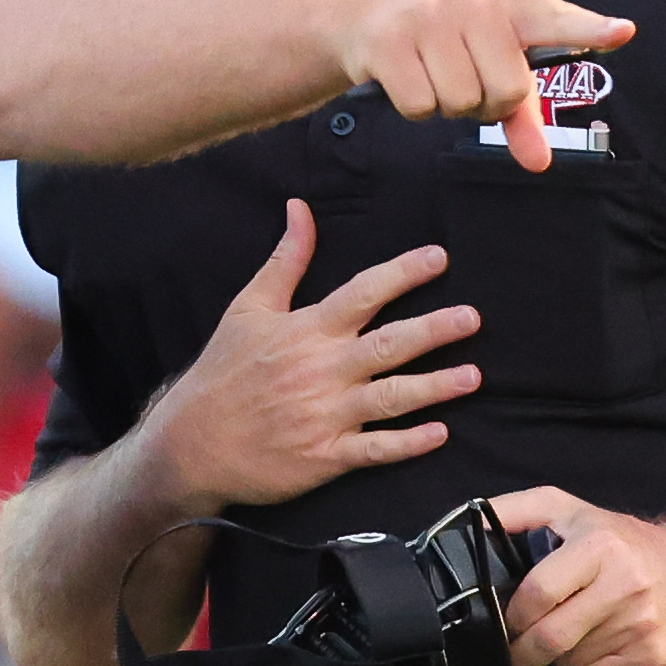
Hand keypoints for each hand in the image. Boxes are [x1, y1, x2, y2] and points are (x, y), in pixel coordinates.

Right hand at [141, 200, 482, 510]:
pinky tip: (440, 433)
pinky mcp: (325, 457)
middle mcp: (322, 370)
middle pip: (388, 344)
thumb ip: (284, 260)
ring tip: (473, 376)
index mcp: (306, 330)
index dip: (403, 273)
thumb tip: (300, 208)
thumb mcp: (248, 308)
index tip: (439, 258)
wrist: (191, 443)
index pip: (363, 293)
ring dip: (435, 386)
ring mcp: (326, 415)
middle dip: (434, 329)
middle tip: (473, 317)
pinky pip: (375, 450)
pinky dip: (408, 444)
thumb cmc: (223, 372)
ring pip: (391, 397)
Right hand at [337, 0, 633, 171]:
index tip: (623, 33)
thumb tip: (539, 164)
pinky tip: (408, 79)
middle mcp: (474, 2)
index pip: (558, 20)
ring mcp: (429, 18)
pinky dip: (416, 108)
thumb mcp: (488, 59)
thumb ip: (523, 112)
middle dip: (487, 103)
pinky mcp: (391, 41)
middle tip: (467, 80)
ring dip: (450, 106)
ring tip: (436, 75)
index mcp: (511, 2)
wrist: (366, 13)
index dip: (591, 29)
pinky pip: (422, 107)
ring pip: (462, 103)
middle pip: (507, 91)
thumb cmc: (446, 39)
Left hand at [492, 488, 665, 665]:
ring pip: (571, 662)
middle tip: (518, 645)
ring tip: (566, 634)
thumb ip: (516, 511)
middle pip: (551, 637)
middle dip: (524, 649)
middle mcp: (628, 586)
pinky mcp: (656, 659)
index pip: (538, 592)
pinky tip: (596, 645)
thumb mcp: (569, 510)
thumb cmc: (621, 542)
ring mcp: (644, 626)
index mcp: (601, 546)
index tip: (507, 618)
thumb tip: (471, 524)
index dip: (514, 613)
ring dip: (556, 656)